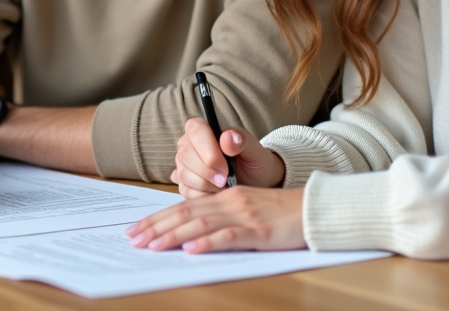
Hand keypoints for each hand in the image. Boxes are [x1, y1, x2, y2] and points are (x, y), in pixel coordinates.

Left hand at [126, 187, 305, 252]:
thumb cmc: (281, 214)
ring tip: (153, 246)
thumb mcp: (247, 210)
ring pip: (201, 224)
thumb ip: (222, 218)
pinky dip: (208, 243)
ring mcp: (244, 216)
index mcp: (225, 197)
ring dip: (174, 236)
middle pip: (186, 214)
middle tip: (133, 239)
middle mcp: (230, 202)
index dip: (158, 218)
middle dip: (156, 227)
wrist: (314, 209)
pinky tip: (192, 251)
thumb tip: (192, 236)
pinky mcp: (259, 232)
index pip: (183, 207)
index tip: (137, 229)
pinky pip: (230, 237)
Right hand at [171, 118, 284, 198]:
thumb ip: (243, 140)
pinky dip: (204, 196)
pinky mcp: (183, 185)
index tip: (225, 168)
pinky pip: (186, 192)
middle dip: (207, 172)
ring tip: (224, 185)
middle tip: (226, 180)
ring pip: (184, 175)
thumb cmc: (253, 163)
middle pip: (185, 155)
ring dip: (207, 185)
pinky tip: (216, 193)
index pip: (195, 129)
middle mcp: (188, 145)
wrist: (254, 184)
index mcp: (203, 130)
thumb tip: (228, 136)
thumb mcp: (255, 151)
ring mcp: (184, 165)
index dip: (207, 150)